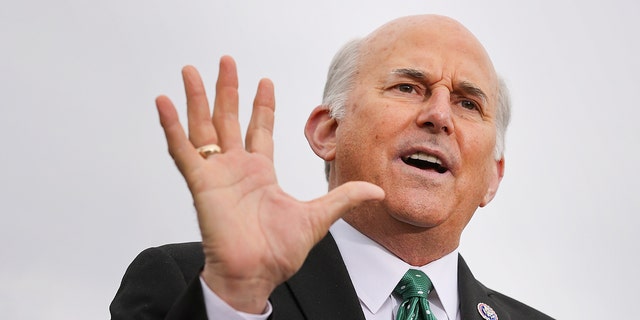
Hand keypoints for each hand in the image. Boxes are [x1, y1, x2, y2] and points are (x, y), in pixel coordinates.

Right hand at [155, 56, 383, 312]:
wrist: (256, 274)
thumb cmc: (280, 252)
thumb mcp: (319, 217)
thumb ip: (344, 198)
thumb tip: (377, 191)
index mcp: (261, 173)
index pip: (260, 129)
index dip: (261, 105)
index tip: (264, 81)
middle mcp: (237, 168)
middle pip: (229, 119)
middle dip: (228, 89)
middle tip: (226, 61)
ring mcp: (217, 174)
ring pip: (203, 127)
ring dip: (197, 99)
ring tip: (191, 71)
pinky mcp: (201, 184)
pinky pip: (183, 151)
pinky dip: (172, 127)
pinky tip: (164, 103)